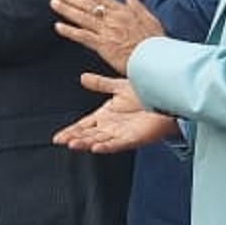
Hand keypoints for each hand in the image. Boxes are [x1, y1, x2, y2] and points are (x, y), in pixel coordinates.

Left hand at [50, 0, 164, 72]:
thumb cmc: (155, 41)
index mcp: (123, 11)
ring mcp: (107, 31)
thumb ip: (137, 3)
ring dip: (66, 9)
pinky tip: (58, 26)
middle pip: (87, 4)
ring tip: (53, 2)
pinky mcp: (104, 45)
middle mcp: (113, 18)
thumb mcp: (150, 17)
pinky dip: (70, 31)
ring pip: (82, 17)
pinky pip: (83, 36)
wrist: (157, 58)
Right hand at [52, 73, 179, 152]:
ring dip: (86, 143)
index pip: (84, 125)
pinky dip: (106, 146)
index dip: (71, 131)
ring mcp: (122, 134)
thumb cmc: (147, 94)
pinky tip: (95, 147)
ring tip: (73, 144)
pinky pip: (117, 144)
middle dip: (75, 138)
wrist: (167, 98)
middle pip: (89, 135)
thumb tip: (83, 77)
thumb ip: (101, 84)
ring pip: (99, 141)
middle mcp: (112, 127)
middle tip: (61, 141)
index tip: (58, 137)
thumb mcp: (118, 87)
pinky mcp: (134, 138)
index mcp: (106, 116)